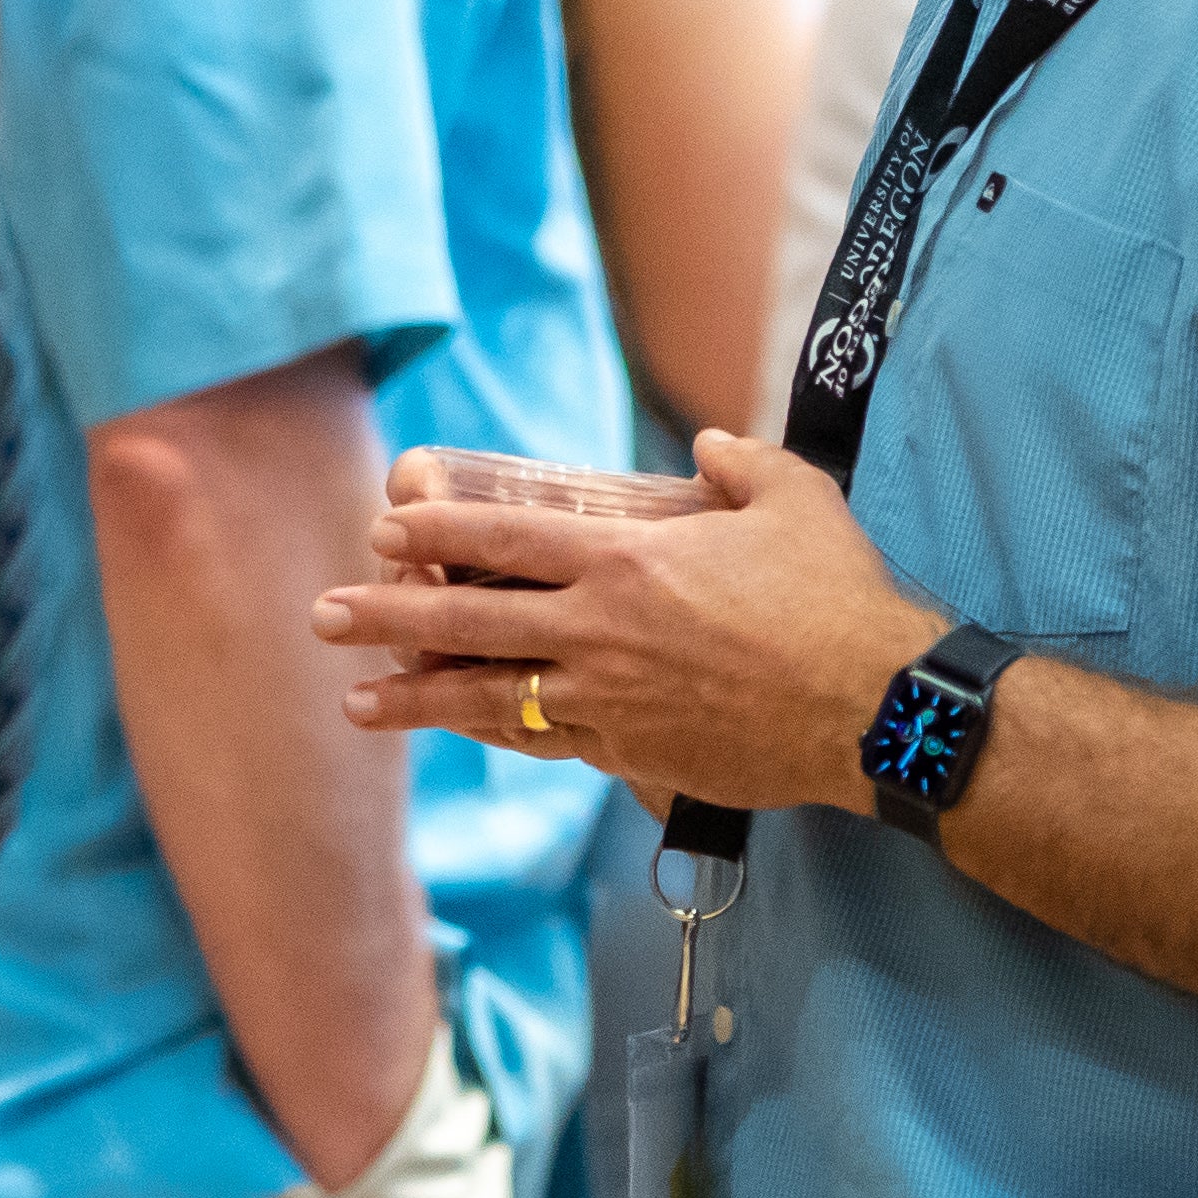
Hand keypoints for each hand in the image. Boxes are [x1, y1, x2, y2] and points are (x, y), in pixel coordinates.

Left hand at [309, 433, 940, 815]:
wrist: (874, 706)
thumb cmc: (840, 597)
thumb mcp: (794, 499)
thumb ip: (740, 464)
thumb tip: (710, 444)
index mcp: (626, 559)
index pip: (504, 537)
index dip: (435, 533)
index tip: (383, 530)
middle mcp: (599, 629)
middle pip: (467, 619)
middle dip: (386, 617)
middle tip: (322, 617)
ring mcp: (610, 697)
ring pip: (488, 695)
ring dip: (416, 698)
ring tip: (357, 702)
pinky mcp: (633, 752)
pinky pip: (544, 740)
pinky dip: (497, 735)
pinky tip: (462, 735)